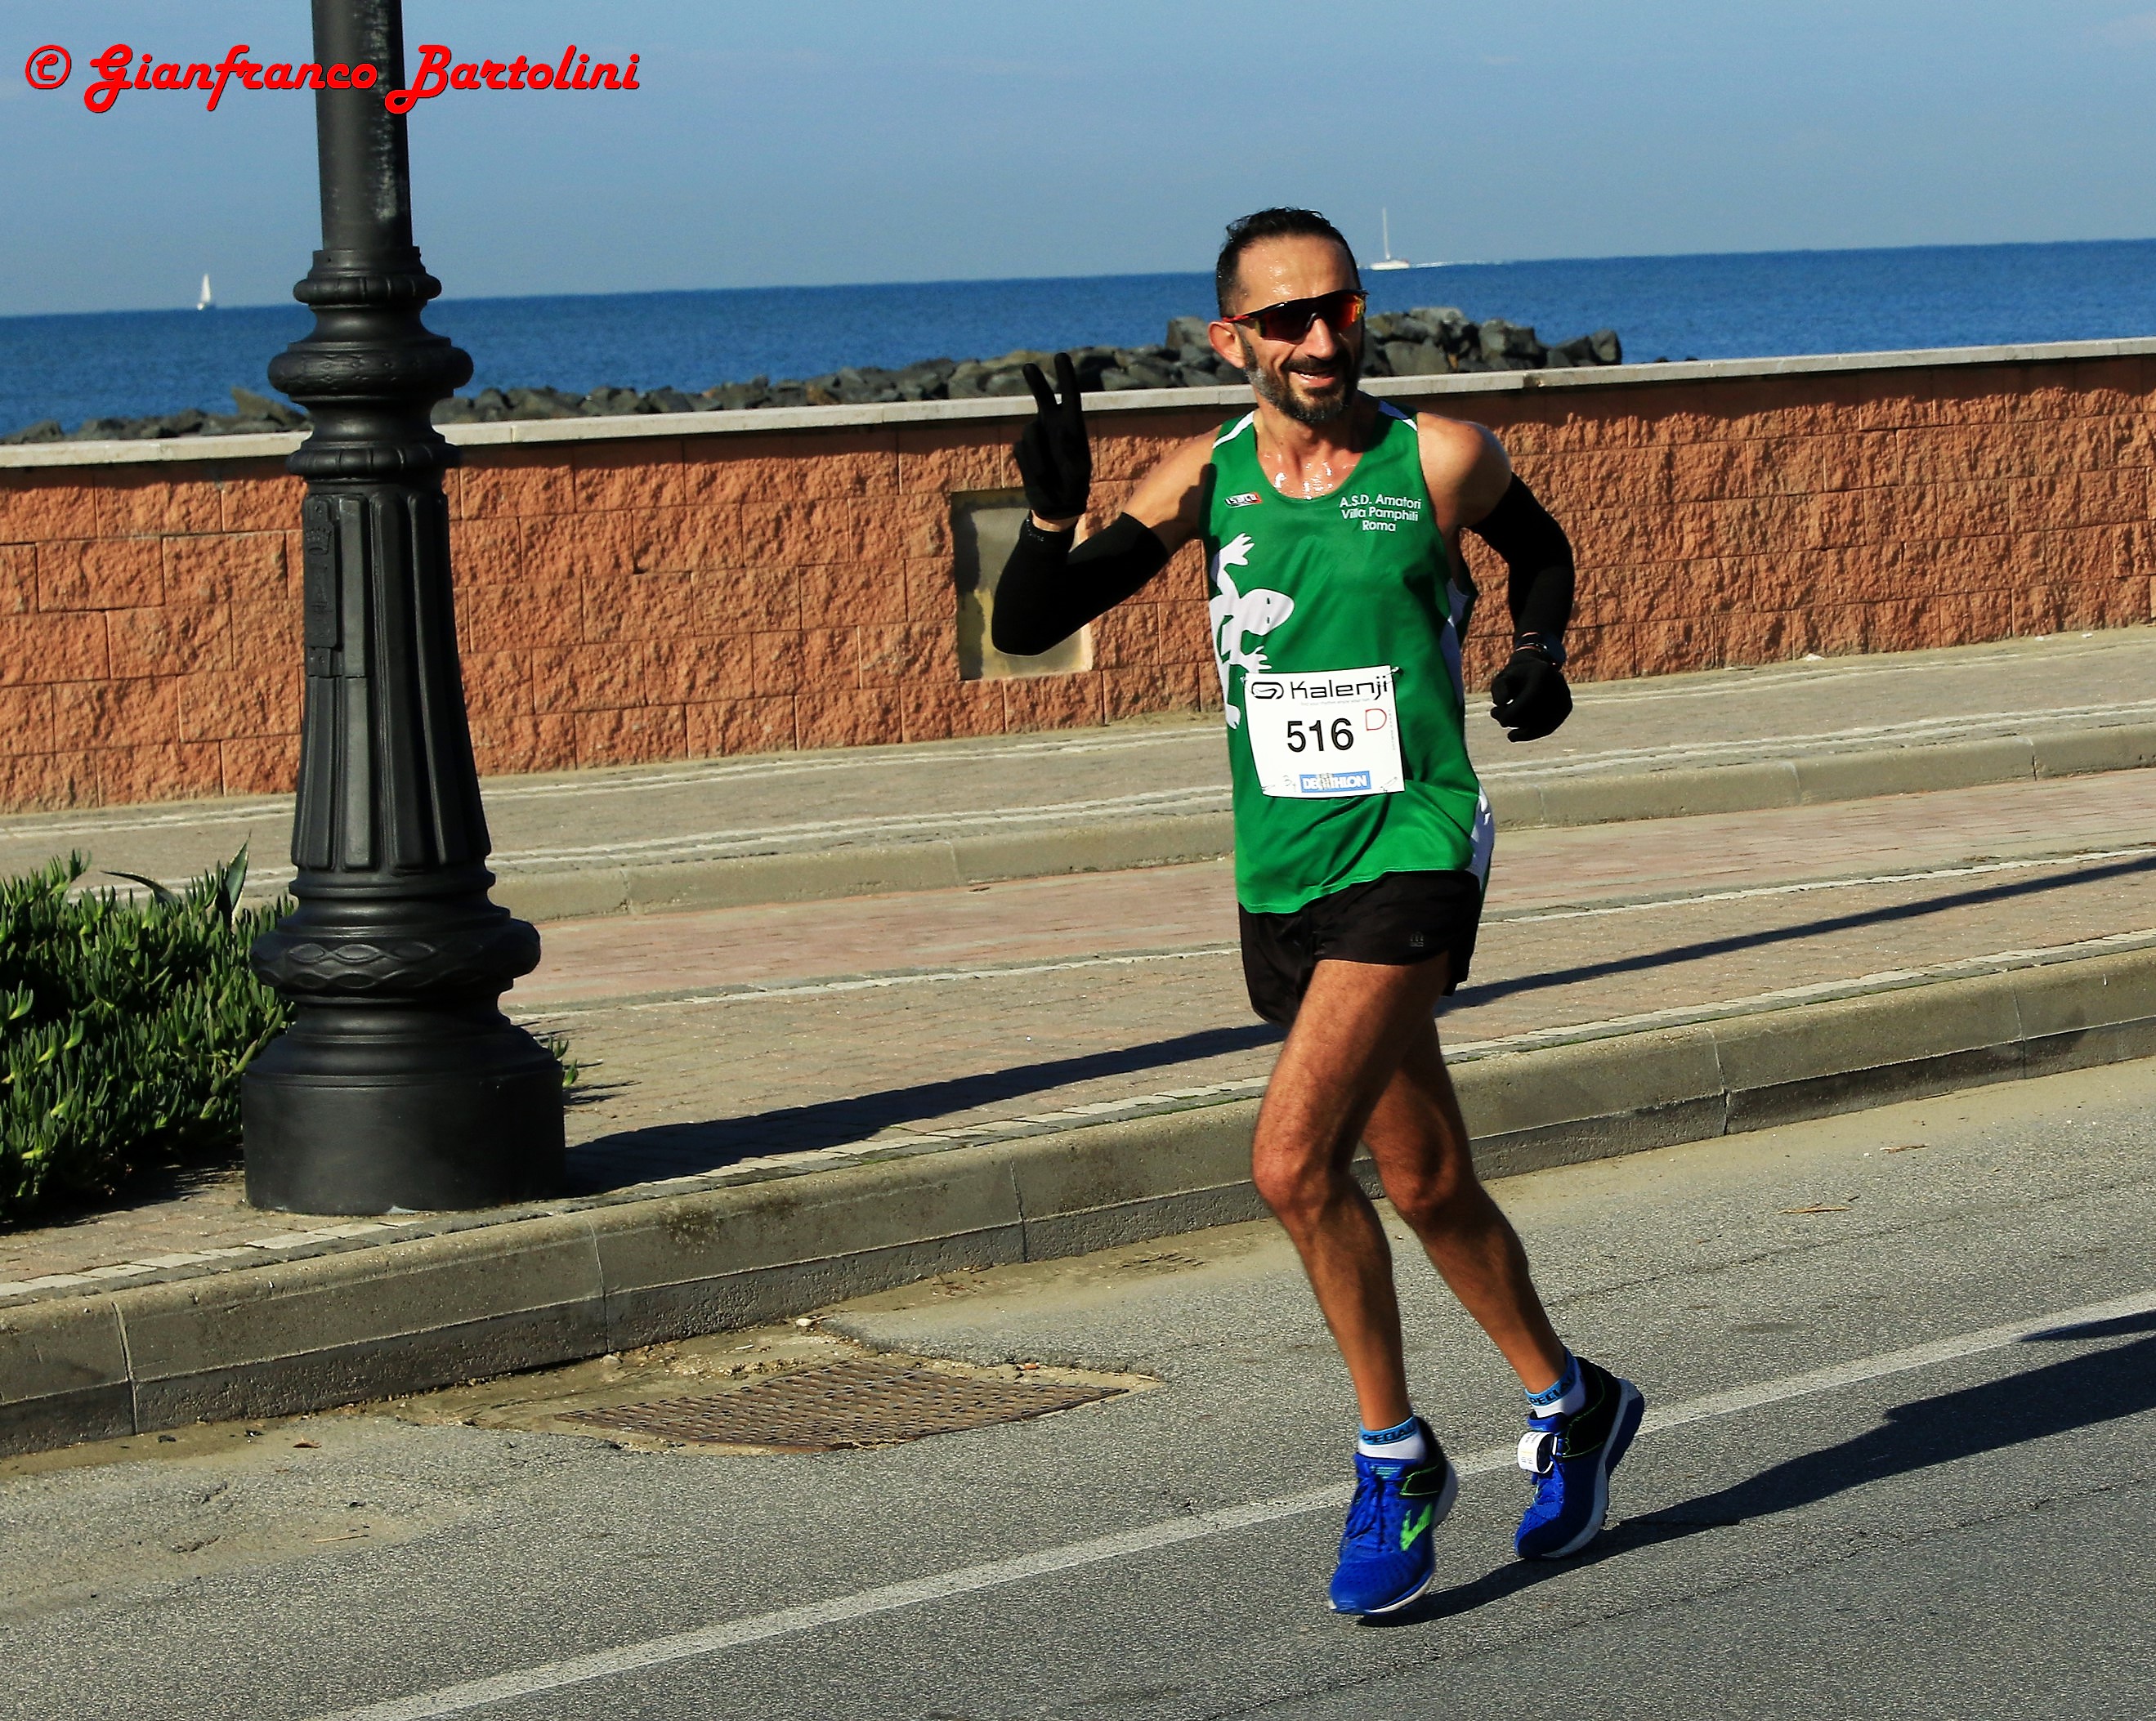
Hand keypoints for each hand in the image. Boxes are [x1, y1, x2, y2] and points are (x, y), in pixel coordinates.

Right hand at [1016, 352, 1090, 523]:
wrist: (1057, 505)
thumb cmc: (1074, 487)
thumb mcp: (1078, 473)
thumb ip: (1071, 452)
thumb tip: (1061, 432)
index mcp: (1072, 426)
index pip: (1070, 396)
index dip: (1065, 377)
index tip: (1060, 356)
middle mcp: (1053, 426)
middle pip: (1043, 398)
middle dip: (1036, 382)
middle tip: (1028, 367)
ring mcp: (1037, 437)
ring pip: (1029, 434)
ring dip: (1038, 456)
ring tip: (1048, 476)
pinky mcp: (1023, 450)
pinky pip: (1021, 452)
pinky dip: (1030, 466)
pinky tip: (1039, 477)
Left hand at [1489, 648, 1571, 741]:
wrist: (1534, 670)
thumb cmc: (1514, 676)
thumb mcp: (1502, 678)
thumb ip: (1499, 689)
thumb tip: (1500, 703)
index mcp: (1542, 671)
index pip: (1530, 697)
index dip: (1514, 712)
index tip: (1500, 719)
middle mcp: (1557, 682)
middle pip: (1536, 711)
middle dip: (1514, 719)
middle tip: (1494, 714)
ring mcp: (1564, 695)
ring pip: (1543, 722)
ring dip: (1522, 730)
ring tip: (1506, 728)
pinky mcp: (1566, 707)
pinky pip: (1549, 726)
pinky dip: (1532, 733)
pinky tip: (1516, 735)